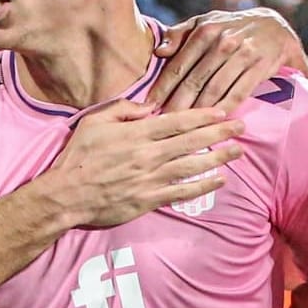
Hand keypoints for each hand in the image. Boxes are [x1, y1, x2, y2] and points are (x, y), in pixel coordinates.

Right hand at [46, 100, 243, 226]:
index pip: (178, 121)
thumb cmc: (78, 156)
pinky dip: (204, 186)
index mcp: (137, 133)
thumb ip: (123, 109)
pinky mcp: (150, 199)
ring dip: (219, 157)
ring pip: (193, 165)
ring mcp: (151, 178)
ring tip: (238, 152)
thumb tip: (150, 107)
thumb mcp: (94, 121)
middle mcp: (149, 154)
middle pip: (192, 140)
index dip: (203, 115)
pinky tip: (220, 180)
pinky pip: (183, 192)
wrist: (66, 194)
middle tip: (241, 128)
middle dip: (220, 132)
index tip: (222, 111)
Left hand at [148, 8, 301, 113]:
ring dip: (198, 111)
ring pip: (214, 89)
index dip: (163, 87)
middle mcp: (222, 42)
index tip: (149, 105)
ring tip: (184, 127)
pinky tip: (213, 122)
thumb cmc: (232, 28)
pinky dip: (224, 109)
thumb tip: (159, 52)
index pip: (179, 64)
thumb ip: (180, 34)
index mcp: (205, 30)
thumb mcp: (206, 22)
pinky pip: (238, 93)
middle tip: (162, 122)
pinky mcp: (259, 67)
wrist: (275, 27)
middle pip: (194, 80)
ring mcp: (242, 55)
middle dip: (176, 104)